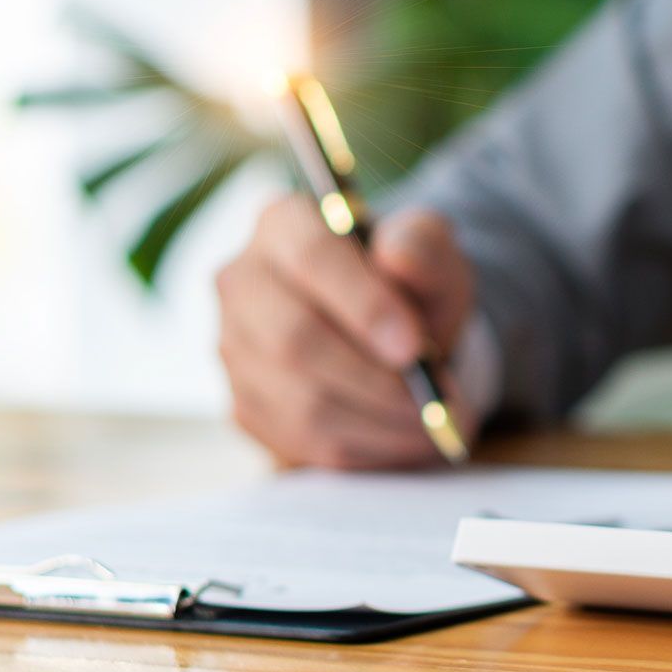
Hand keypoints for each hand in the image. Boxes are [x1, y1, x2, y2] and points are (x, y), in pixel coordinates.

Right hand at [216, 195, 476, 468]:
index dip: (365, 306)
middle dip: (376, 380)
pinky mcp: (244, 404)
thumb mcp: (434, 255)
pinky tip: (405, 437)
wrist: (394, 332)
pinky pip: (302, 441)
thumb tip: (397, 258)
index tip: (415, 348)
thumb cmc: (410, 285)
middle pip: (294, 341)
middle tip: (437, 401)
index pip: (312, 258)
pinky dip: (366, 447)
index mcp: (284, 223)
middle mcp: (242, 282)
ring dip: (380, 422)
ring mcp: (233, 347)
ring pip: (301, 401)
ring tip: (436, 423)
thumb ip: (424, 247)